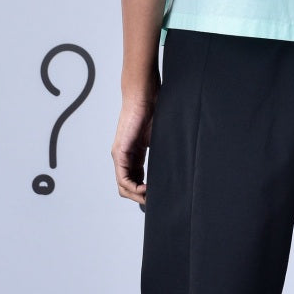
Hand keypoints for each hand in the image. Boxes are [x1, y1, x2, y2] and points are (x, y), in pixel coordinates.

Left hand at [110, 71, 160, 205]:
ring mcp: (120, 154)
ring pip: (123, 185)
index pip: (134, 178)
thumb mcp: (157, 137)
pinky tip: (144, 189)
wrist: (145, 94)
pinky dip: (133, 187)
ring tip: (150, 196)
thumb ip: (159, 151)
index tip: (157, 193)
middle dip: (139, 196)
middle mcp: (123, 155)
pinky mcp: (120, 151)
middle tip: (154, 199)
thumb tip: (173, 164)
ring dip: (136, 194)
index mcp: (133, 153)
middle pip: (126, 186)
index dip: (144, 189)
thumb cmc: (154, 110)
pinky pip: (122, 177)